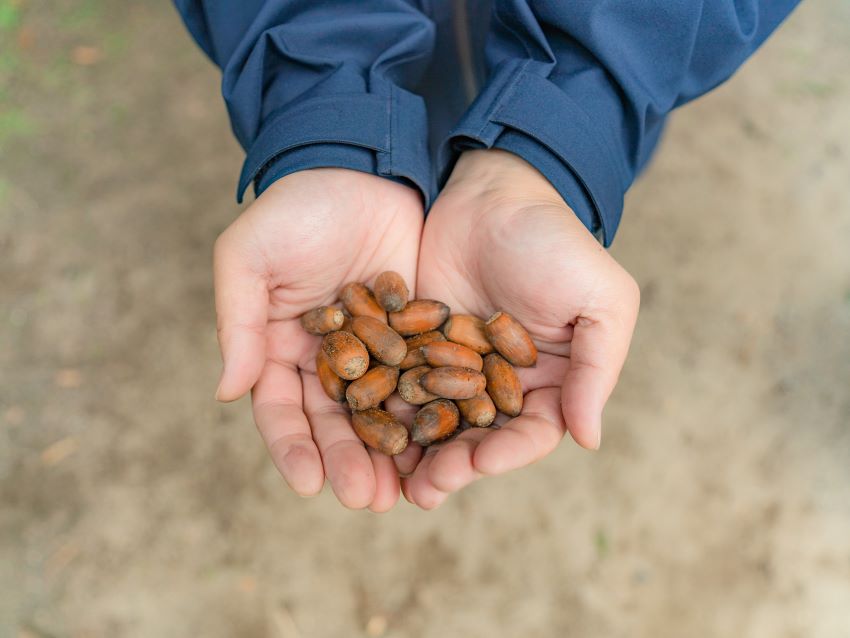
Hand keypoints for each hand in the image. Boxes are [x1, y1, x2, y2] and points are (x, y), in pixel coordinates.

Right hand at [214, 169, 423, 510]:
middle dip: (348, 461)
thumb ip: (238, 321)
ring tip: (404, 493)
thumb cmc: (297, 208)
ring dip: (389, 454)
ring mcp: (375, 349)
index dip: (292, 447)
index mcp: (281, 347)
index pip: (281, 410)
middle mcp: (327, 358)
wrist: (365, 166)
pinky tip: (443, 444)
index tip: (309, 483)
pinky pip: (423, 380)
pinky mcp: (416, 335)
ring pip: (380, 412)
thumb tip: (225, 391)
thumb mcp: (250, 256)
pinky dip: (428, 413)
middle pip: (335, 422)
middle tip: (366, 500)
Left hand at [404, 149, 639, 508]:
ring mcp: (456, 363)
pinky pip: (402, 383)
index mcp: (550, 379)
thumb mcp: (601, 298)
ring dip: (416, 451)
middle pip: (478, 437)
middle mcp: (502, 380)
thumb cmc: (555, 242)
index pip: (531, 432)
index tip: (478, 466)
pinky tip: (365, 429)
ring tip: (391, 478)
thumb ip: (597, 368)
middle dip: (453, 465)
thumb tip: (589, 439)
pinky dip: (388, 408)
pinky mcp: (417, 343)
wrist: (494, 189)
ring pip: (437, 419)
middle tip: (424, 490)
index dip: (506, 454)